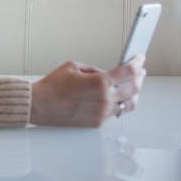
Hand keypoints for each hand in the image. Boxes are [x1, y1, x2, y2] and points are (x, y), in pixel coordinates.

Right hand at [29, 55, 145, 126]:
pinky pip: (115, 113)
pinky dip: (119, 104)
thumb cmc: (52, 86)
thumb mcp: (74, 67)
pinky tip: (117, 98)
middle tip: (140, 71)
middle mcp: (104, 99)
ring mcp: (102, 113)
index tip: (139, 58)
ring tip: (132, 86)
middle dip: (140, 77)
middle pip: (134, 88)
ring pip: (129, 104)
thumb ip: (95, 70)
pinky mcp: (97, 122)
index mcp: (99, 82)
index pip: (128, 71)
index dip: (137, 63)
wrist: (40, 105)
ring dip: (133, 93)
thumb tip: (108, 73)